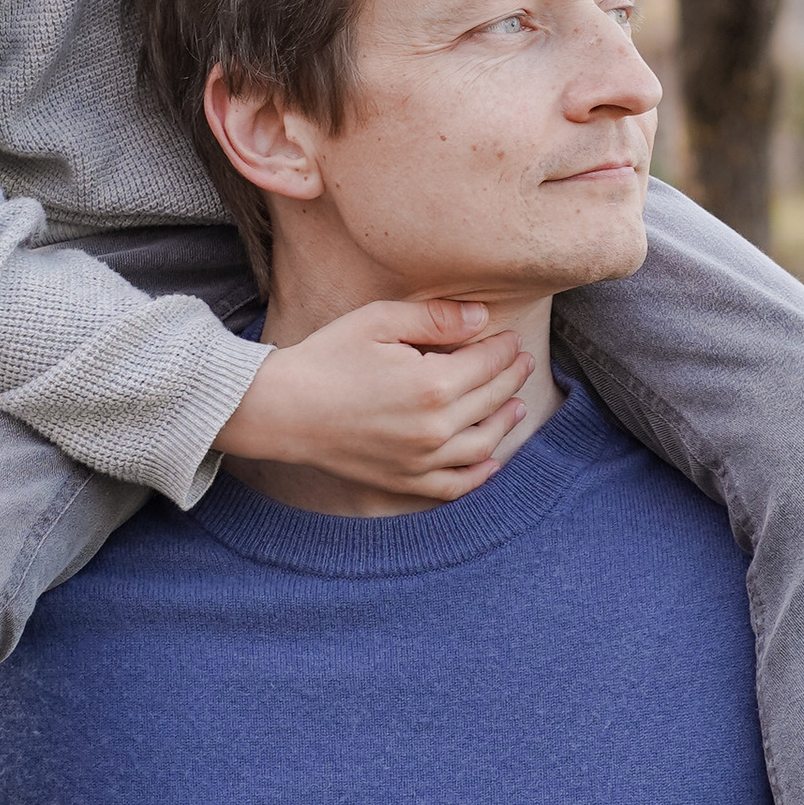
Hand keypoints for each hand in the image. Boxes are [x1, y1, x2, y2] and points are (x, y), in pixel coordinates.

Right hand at [222, 299, 531, 498]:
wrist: (282, 409)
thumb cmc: (327, 357)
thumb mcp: (379, 321)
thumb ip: (436, 318)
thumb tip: (483, 318)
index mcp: (433, 384)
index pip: (488, 364)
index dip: (504, 349)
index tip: (510, 339)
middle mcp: (435, 428)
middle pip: (491, 400)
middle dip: (511, 378)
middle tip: (522, 362)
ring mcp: (420, 461)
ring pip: (482, 446)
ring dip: (505, 424)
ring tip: (516, 407)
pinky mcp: (403, 481)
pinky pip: (453, 486)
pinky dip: (479, 476)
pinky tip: (490, 462)